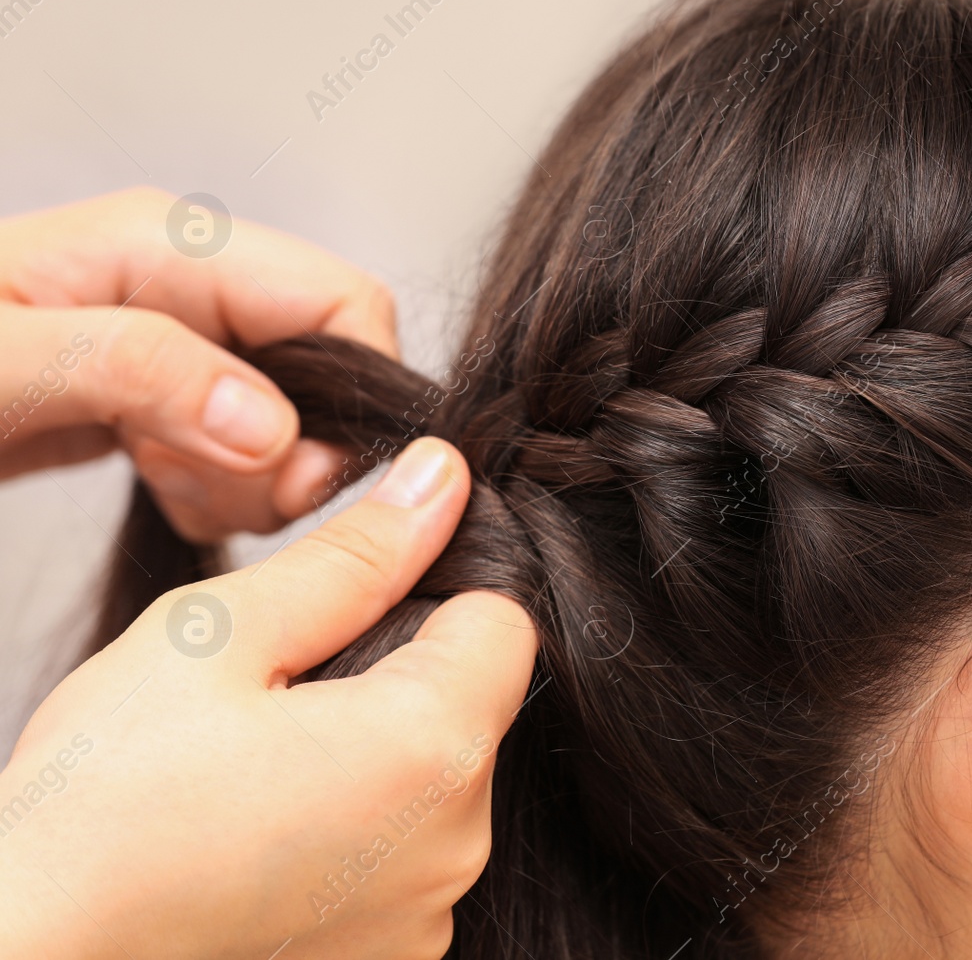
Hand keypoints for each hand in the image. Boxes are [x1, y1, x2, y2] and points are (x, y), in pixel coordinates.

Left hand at [0, 186, 397, 540]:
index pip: (343, 301)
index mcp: (170, 247)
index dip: (355, 393)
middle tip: (219, 488)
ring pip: (299, 427)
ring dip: (253, 483)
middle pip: (334, 374)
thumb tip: (272, 429)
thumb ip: (140, 369)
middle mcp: (192, 290)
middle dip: (299, 454)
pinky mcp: (166, 402)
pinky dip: (219, 497)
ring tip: (162, 480)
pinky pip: (248, 461)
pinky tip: (154, 488)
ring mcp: (184, 349)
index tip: (299, 475)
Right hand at [0, 438, 537, 959]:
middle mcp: (457, 846)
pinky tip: (266, 839)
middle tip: (273, 700)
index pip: (504, 624)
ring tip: (258, 776)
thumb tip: (442, 480)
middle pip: (473, 706)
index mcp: (432, 750)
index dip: (430, 594)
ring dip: (374, 760)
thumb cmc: (100, 804)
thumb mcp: (218, 636)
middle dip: (396, 680)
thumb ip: (354, 555)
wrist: (33, 957)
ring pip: (437, 782)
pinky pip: (407, 858)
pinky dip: (358, 837)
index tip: (346, 614)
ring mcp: (427, 917)